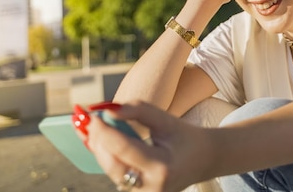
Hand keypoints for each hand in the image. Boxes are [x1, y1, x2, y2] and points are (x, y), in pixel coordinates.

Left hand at [85, 101, 212, 191]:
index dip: (105, 131)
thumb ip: (139, 110)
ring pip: (110, 171)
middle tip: (88, 120)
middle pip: (112, 165)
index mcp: (162, 167)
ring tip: (93, 128)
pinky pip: (115, 175)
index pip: (125, 149)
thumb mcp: (167, 120)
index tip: (93, 115)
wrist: (204, 160)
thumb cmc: (185, 137)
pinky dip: (106, 156)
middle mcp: (151, 186)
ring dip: (99, 148)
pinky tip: (100, 140)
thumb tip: (109, 109)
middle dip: (97, 141)